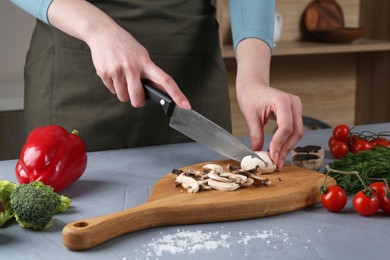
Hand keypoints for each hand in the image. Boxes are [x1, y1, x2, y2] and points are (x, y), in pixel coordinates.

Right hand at [47, 0, 190, 108]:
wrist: (103, 33)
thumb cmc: (125, 46)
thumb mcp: (142, 56)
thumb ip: (149, 73)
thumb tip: (160, 90)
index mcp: (145, 63)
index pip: (165, 80)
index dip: (177, 94)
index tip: (185, 105)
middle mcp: (132, 67)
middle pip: (138, 98)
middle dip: (138, 101)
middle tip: (137, 96)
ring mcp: (117, 71)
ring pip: (123, 97)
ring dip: (124, 93)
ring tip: (123, 78)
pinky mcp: (104, 73)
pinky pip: (112, 91)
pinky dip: (114, 87)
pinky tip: (114, 74)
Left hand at [235, 39, 302, 168]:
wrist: (253, 86)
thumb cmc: (250, 96)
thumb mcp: (250, 116)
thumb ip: (256, 135)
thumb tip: (257, 153)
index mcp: (282, 101)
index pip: (286, 127)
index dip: (279, 144)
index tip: (273, 157)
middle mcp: (294, 103)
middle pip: (295, 132)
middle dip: (285, 149)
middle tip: (276, 163)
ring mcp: (296, 107)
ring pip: (297, 133)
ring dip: (287, 147)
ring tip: (277, 160)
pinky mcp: (295, 112)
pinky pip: (294, 130)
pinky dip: (287, 141)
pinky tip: (279, 151)